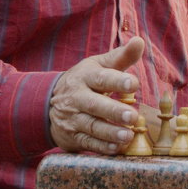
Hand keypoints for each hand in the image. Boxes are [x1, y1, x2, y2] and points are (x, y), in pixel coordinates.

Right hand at [50, 37, 143, 153]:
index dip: (118, 81)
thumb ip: (121, 57)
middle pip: (95, 105)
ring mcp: (72, 118)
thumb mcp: (99, 65)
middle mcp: (76, 98)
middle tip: (133, 116)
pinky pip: (87, 143)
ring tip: (128, 136)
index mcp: (85, 77)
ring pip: (91, 126)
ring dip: (110, 133)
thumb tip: (139, 41)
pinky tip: (117, 148)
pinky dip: (102, 147)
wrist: (48, 103)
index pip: (102, 78)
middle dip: (114, 111)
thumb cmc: (85, 81)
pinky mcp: (72, 137)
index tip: (134, 84)